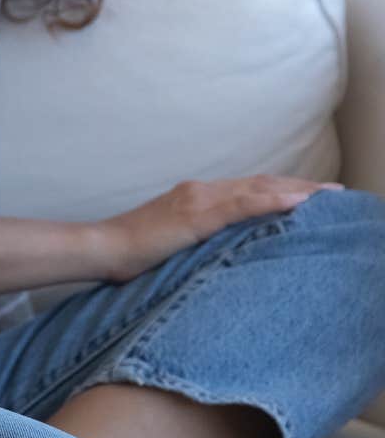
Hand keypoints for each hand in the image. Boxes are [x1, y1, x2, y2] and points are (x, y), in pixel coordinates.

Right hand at [94, 175, 340, 282]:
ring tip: (329, 195)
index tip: (313, 194)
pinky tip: (299, 201)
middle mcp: (199, 190)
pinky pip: (242, 205)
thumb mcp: (173, 242)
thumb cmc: (131, 253)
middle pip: (260, 184)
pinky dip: (273, 200)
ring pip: (257, 189)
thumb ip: (199, 238)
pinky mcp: (196, 215)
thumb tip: (225, 251)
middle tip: (336, 191)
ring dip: (297, 190)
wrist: (102, 248)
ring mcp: (197, 200)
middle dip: (300, 186)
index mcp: (194, 196)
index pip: (248, 189)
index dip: (282, 189)